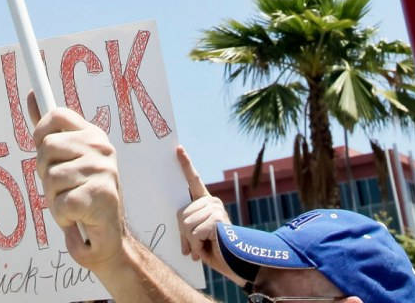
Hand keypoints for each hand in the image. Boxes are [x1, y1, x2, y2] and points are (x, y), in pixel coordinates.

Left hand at [30, 94, 126, 270]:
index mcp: (92, 135)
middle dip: (45, 174)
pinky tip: (77, 217)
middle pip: (46, 147)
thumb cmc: (83, 198)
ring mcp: (103, 169)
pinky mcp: (101, 195)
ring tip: (71, 205)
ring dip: (54, 199)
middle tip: (62, 187)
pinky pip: (61, 203)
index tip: (42, 150)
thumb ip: (49, 131)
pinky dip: (63, 217)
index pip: (56, 114)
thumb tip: (32, 95)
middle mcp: (100, 147)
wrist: (109, 240)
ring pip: (51, 178)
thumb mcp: (66, 160)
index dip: (40, 133)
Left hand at [175, 147, 241, 283]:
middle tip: (198, 245)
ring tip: (206, 247)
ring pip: (186, 225)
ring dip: (192, 242)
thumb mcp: (197, 239)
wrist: (236, 265)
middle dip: (185, 235)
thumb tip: (181, 242)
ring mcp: (215, 208)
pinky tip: (210, 247)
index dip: (185, 165)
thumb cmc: (216, 252)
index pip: (193, 181)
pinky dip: (198, 246)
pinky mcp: (217, 218)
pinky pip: (194, 232)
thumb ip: (187, 231)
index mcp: (206, 203)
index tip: (178, 149)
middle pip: (180, 215)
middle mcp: (211, 201)